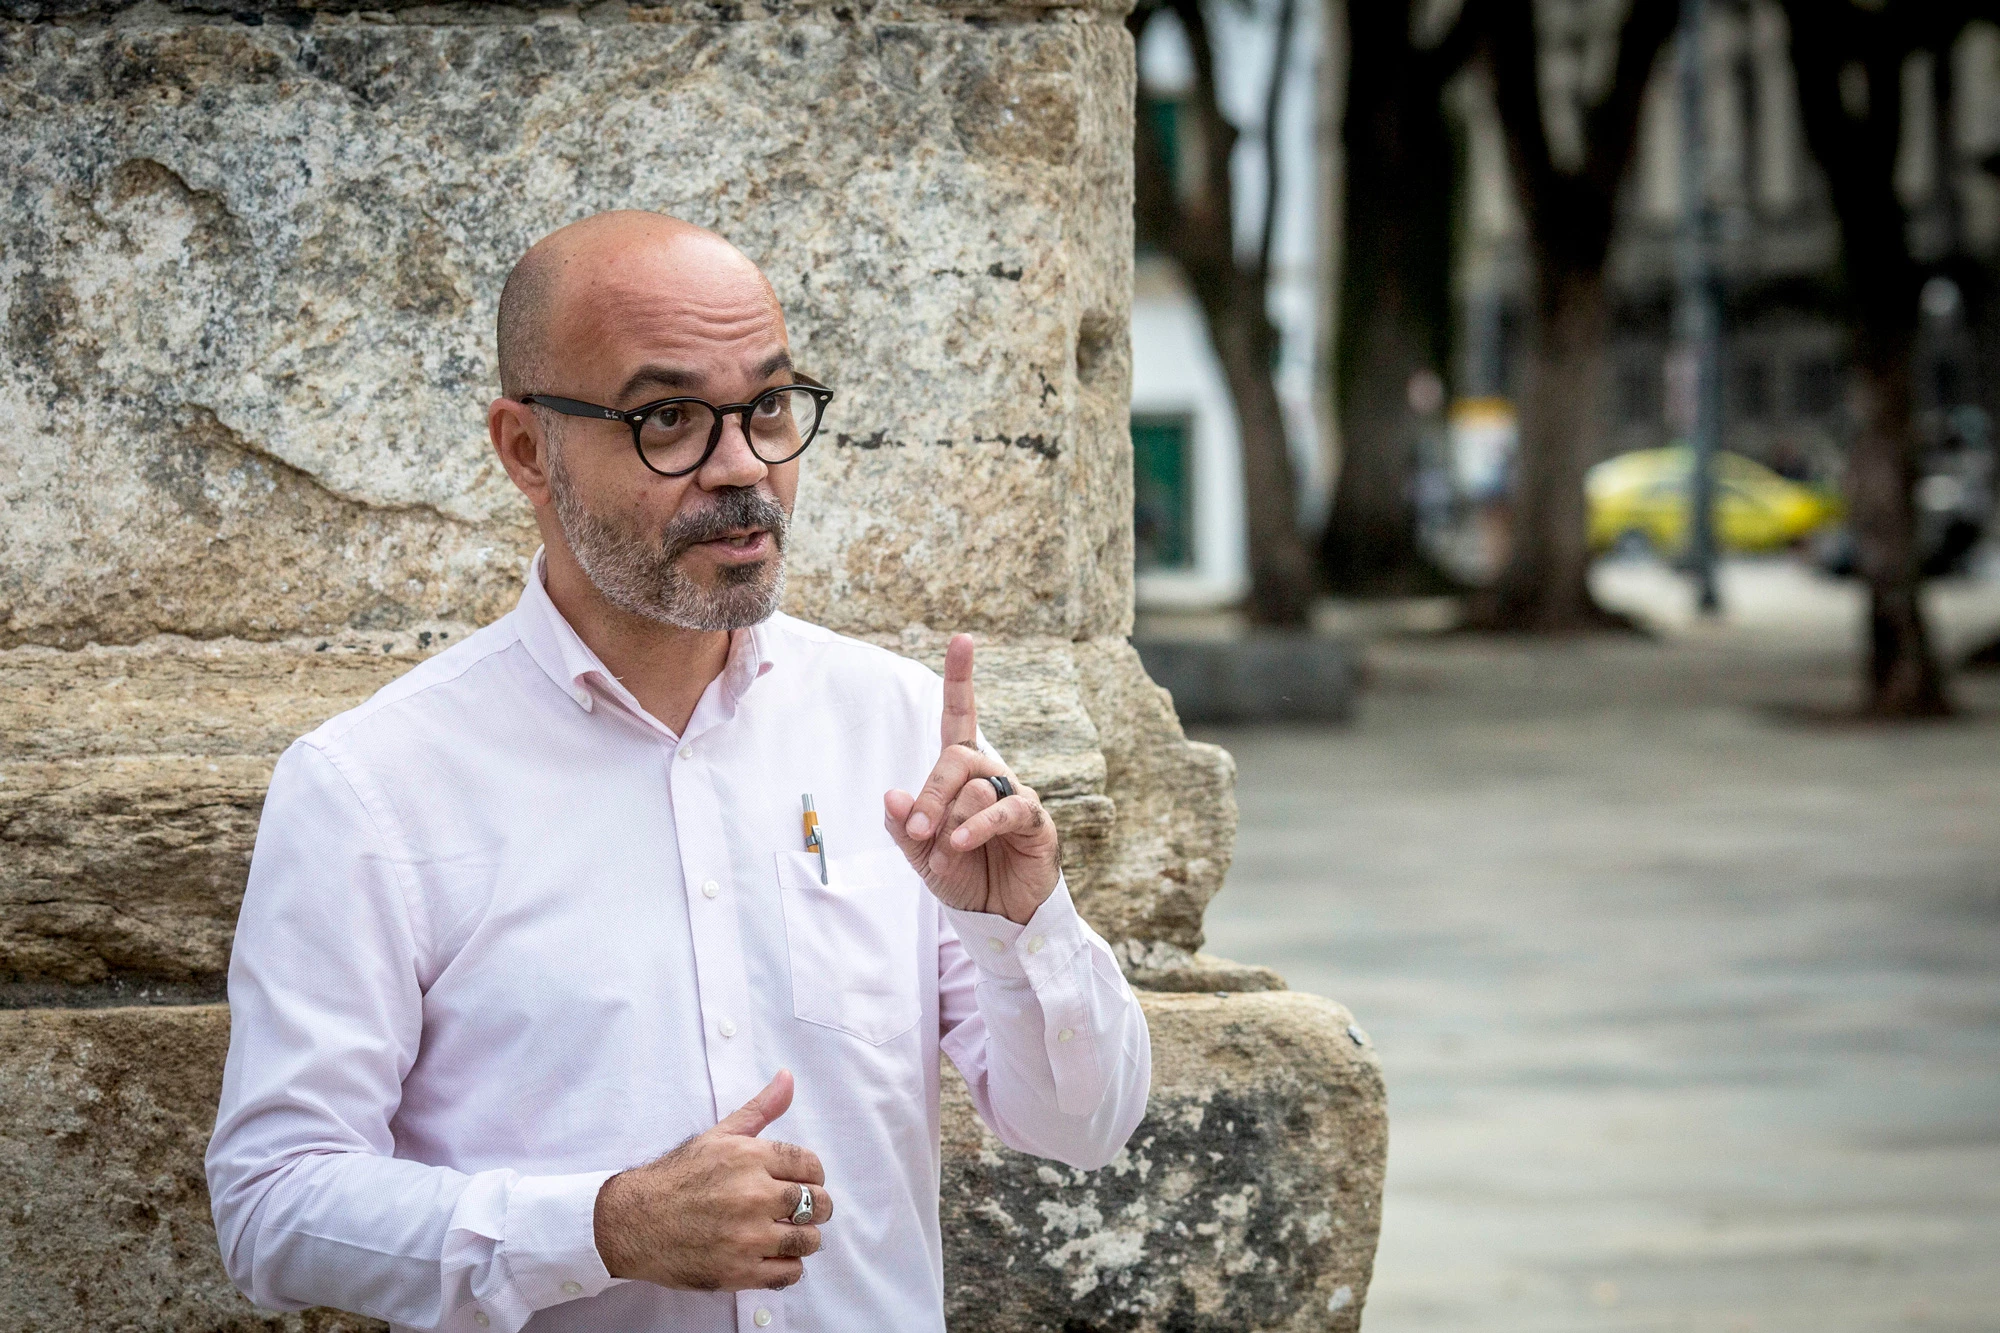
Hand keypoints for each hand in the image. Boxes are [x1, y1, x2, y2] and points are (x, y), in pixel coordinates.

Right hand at [593, 1070, 833, 1291]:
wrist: (634, 1221)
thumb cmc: (678, 1175)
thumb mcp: (719, 1134)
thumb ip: (760, 1109)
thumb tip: (788, 1077)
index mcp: (750, 1157)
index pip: (812, 1166)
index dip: (812, 1175)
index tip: (802, 1182)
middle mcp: (753, 1196)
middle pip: (818, 1204)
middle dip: (816, 1206)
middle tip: (798, 1210)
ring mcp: (747, 1238)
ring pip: (809, 1240)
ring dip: (804, 1238)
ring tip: (785, 1233)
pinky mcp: (739, 1272)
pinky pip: (790, 1273)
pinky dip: (789, 1267)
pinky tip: (773, 1256)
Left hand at [884, 634, 1060, 925]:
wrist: (998, 915)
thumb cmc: (963, 876)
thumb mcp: (921, 854)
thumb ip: (906, 825)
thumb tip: (893, 794)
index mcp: (961, 775)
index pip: (961, 717)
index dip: (961, 679)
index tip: (963, 639)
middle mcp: (989, 776)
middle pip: (956, 758)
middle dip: (931, 795)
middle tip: (919, 833)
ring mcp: (1013, 795)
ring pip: (976, 787)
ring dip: (951, 824)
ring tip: (944, 854)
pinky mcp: (1034, 820)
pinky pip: (1004, 809)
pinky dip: (977, 826)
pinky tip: (961, 844)